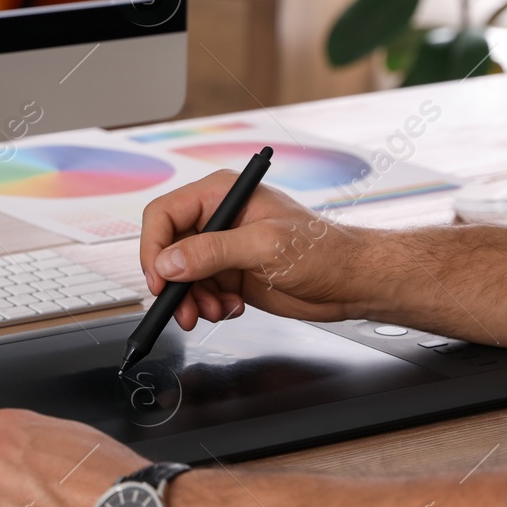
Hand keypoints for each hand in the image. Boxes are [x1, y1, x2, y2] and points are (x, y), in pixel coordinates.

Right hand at [140, 171, 372, 330]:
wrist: (351, 282)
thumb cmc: (323, 251)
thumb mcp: (265, 247)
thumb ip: (213, 252)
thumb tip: (170, 262)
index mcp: (222, 194)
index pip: (164, 214)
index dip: (155, 248)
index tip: (160, 279)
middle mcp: (218, 218)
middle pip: (168, 248)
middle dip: (174, 282)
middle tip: (183, 308)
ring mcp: (223, 247)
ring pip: (181, 275)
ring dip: (192, 300)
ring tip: (214, 312)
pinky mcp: (229, 272)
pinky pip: (199, 291)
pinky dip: (208, 306)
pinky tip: (231, 308)